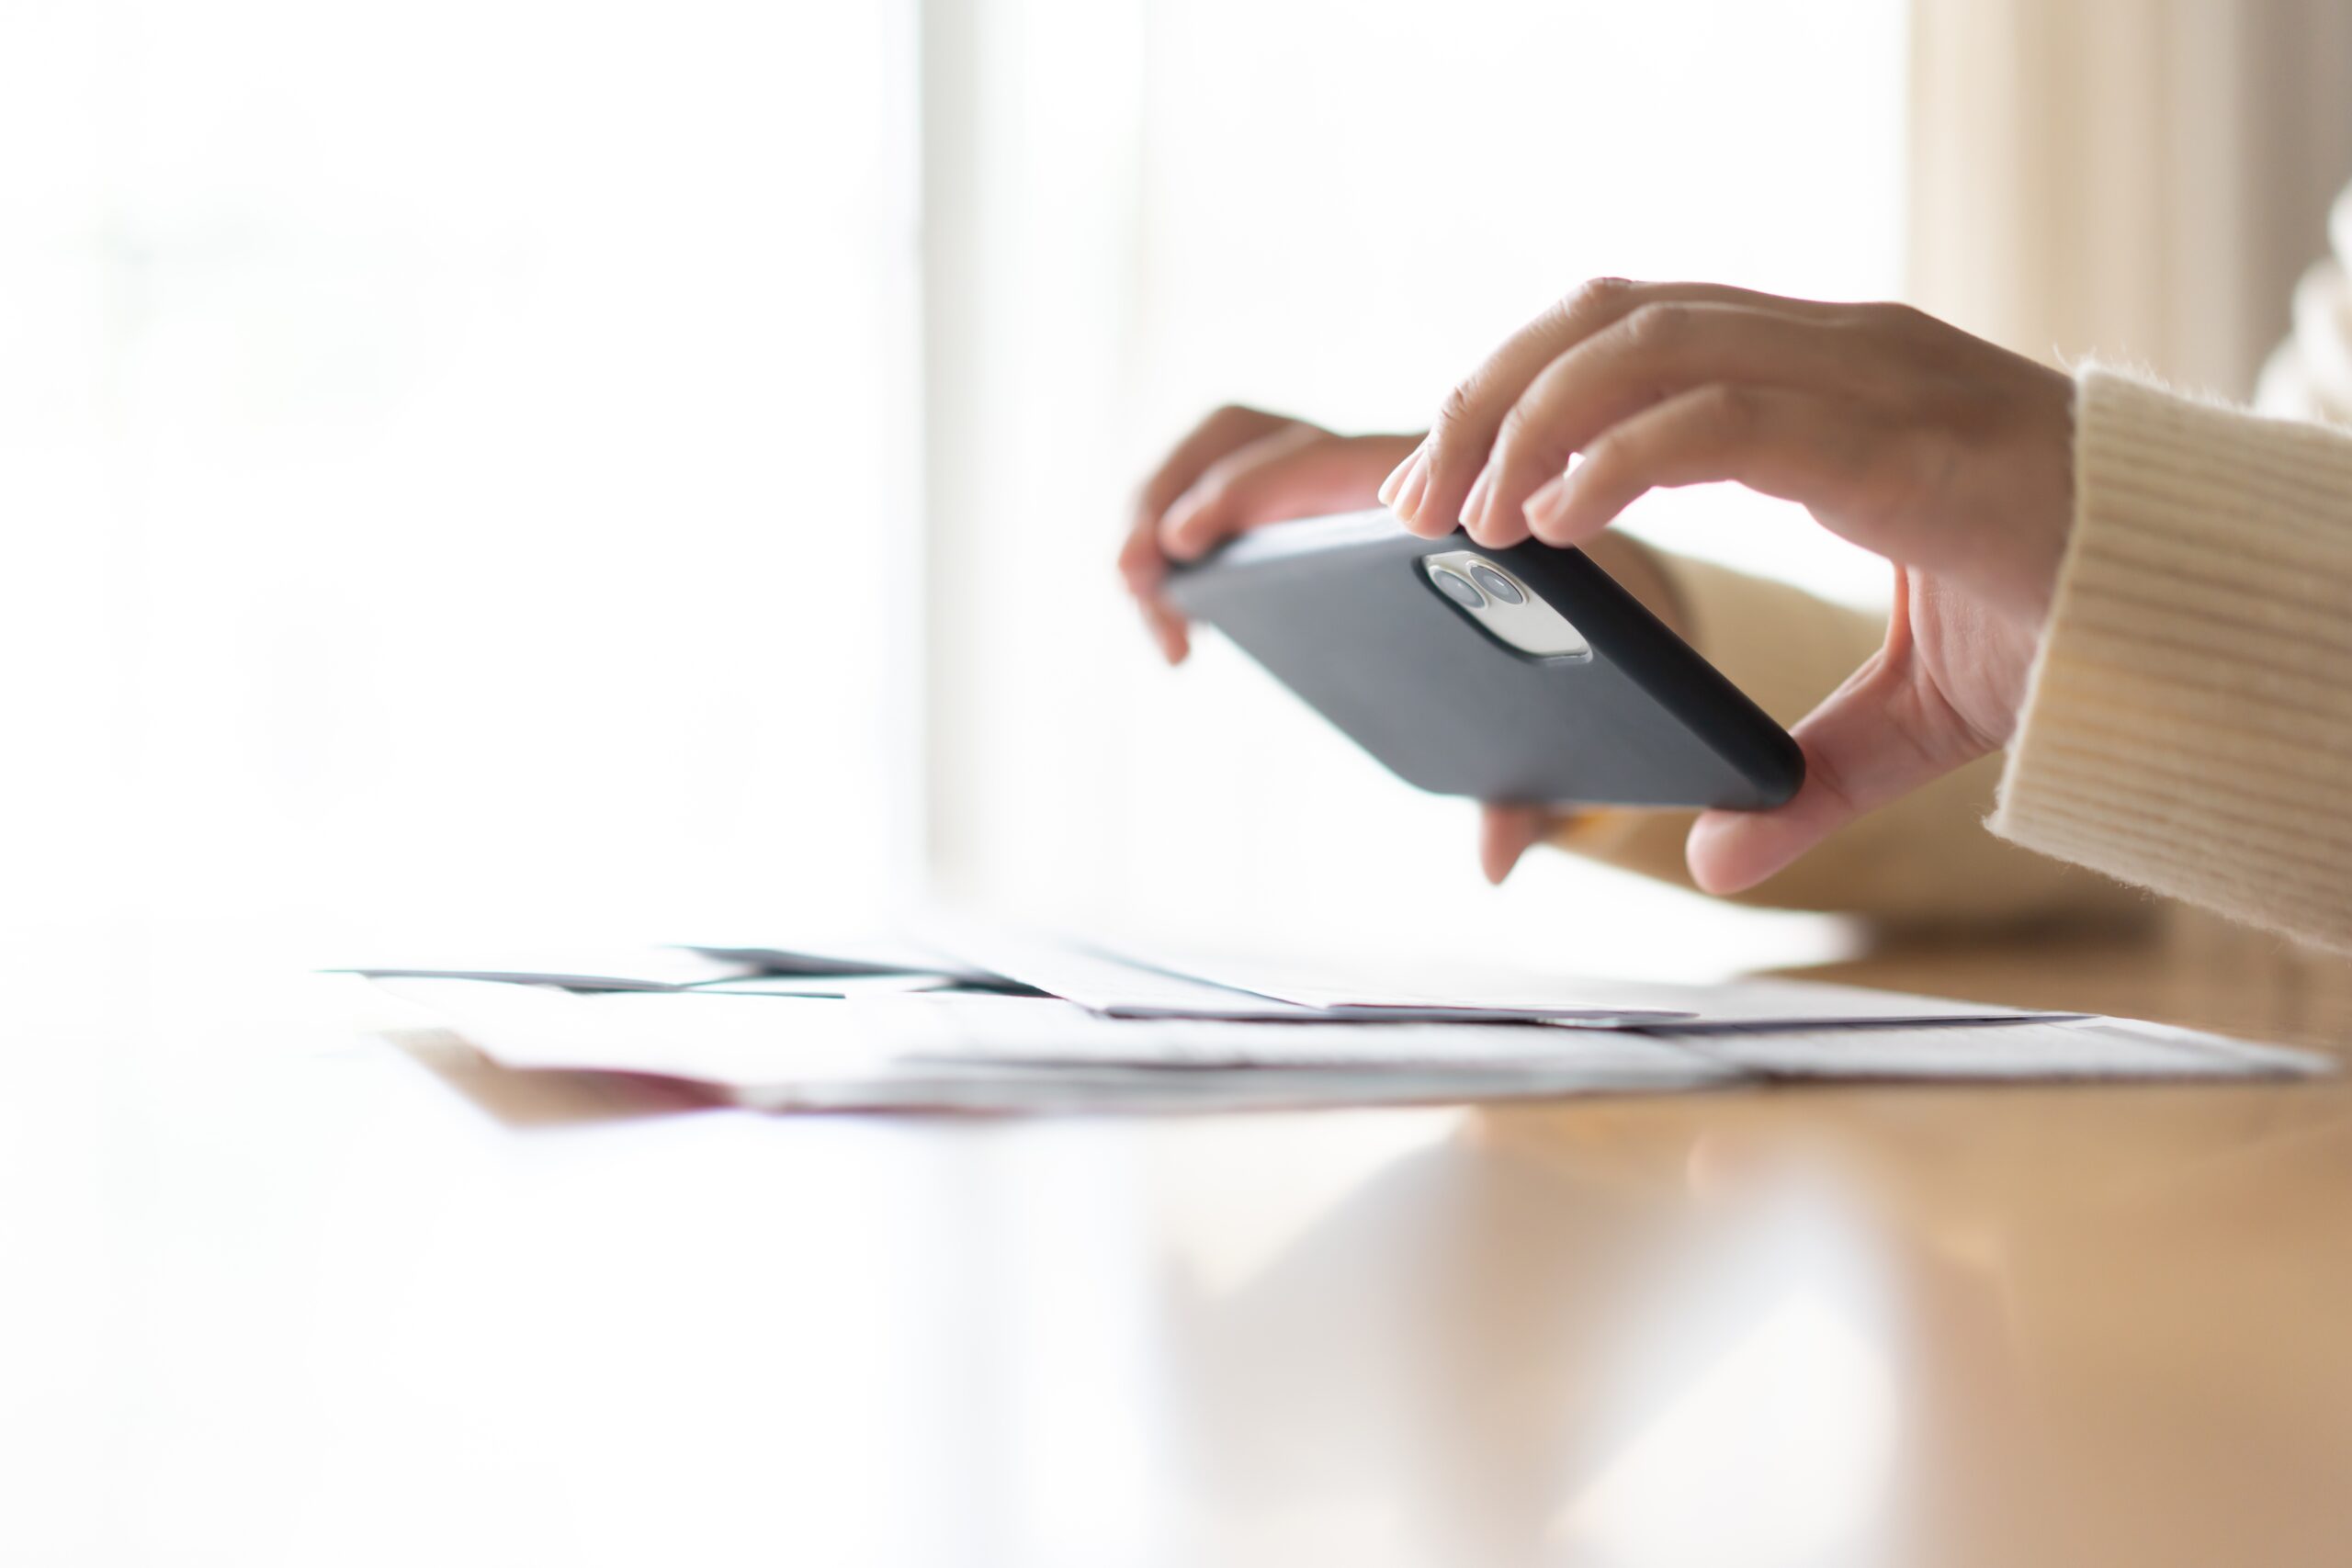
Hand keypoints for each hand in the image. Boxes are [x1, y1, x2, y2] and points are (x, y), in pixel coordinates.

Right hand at [1122, 403, 1690, 884]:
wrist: (1626, 573)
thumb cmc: (1599, 642)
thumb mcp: (1578, 714)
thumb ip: (1534, 787)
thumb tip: (1496, 861)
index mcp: (1452, 503)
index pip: (1334, 463)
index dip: (1254, 489)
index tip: (1198, 540)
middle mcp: (1388, 475)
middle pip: (1251, 431)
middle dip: (1178, 488)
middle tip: (1142, 573)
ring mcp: (1345, 483)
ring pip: (1233, 446)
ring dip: (1163, 500)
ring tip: (1143, 591)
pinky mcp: (1319, 502)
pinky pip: (1237, 482)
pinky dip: (1185, 527)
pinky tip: (1182, 620)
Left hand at [1384, 279, 2075, 894]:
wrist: (2208, 627)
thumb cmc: (2076, 633)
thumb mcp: (1910, 721)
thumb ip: (1803, 780)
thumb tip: (1715, 855)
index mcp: (1827, 385)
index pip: (1639, 331)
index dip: (1524, 389)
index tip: (1444, 482)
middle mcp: (1841, 354)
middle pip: (1615, 316)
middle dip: (1493, 397)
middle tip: (1414, 506)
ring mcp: (1873, 381)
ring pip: (1649, 341)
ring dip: (1529, 421)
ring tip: (1462, 519)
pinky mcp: (1900, 439)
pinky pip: (1725, 413)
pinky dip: (1618, 455)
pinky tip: (1553, 519)